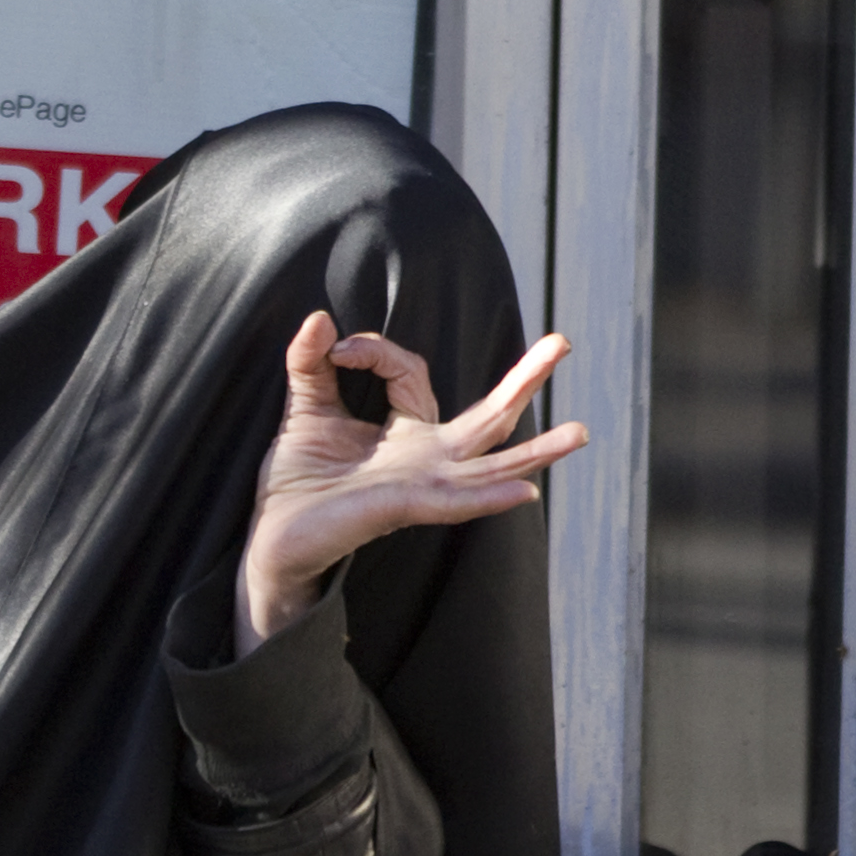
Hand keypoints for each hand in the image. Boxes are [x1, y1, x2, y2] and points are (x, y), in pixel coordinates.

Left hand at [234, 312, 588, 654]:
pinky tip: (525, 492)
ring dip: (536, 450)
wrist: (274, 537)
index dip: (375, 351)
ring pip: (490, 465)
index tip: (335, 350)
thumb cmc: (296, 483)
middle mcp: (425, 460)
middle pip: (488, 418)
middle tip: (563, 341)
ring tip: (581, 432)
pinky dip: (488, 498)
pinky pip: (455, 502)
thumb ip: (310, 364)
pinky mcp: (405, 508)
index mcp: (406, 434)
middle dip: (525, 380)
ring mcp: (422, 486)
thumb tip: (319, 318)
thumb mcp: (306, 411)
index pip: (413, 373)